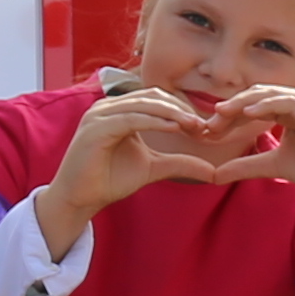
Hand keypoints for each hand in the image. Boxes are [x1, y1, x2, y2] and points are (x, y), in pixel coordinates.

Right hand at [35, 82, 276, 251]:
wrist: (80, 198)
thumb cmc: (109, 180)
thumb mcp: (153, 167)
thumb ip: (179, 163)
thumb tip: (214, 171)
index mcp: (119, 110)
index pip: (156, 98)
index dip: (182, 109)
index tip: (204, 128)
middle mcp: (107, 106)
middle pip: (153, 96)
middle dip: (181, 109)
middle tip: (204, 126)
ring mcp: (99, 115)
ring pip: (144, 104)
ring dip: (172, 113)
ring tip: (195, 127)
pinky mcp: (96, 128)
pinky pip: (131, 118)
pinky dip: (155, 122)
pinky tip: (175, 129)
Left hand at [204, 82, 294, 232]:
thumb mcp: (274, 166)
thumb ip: (247, 165)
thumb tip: (214, 174)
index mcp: (289, 108)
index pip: (253, 103)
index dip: (229, 115)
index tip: (208, 130)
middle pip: (257, 95)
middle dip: (231, 108)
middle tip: (209, 124)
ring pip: (270, 94)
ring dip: (243, 104)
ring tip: (222, 115)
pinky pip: (290, 103)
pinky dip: (268, 105)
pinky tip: (249, 113)